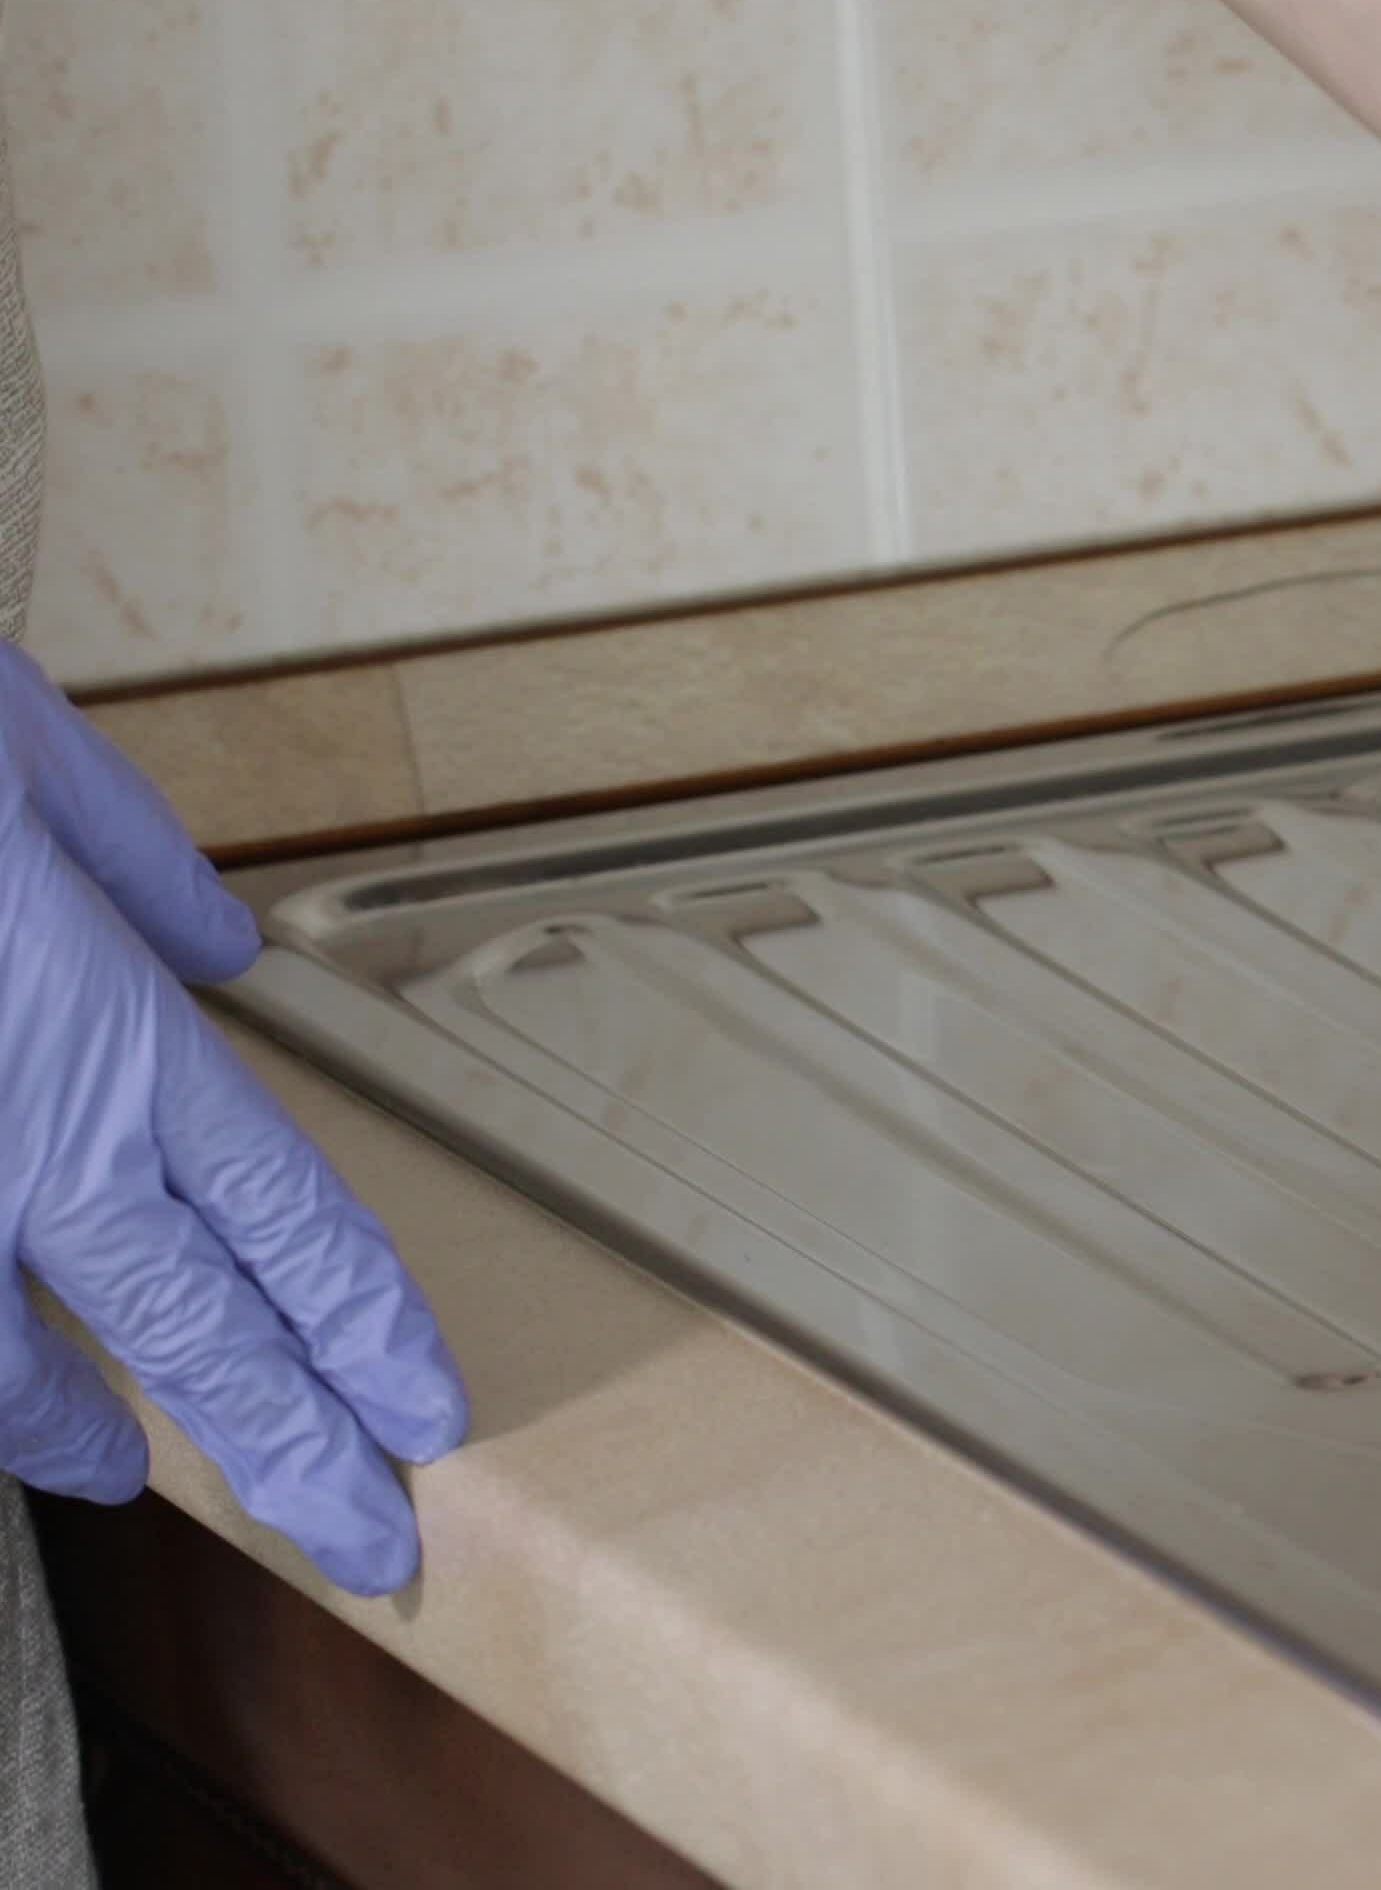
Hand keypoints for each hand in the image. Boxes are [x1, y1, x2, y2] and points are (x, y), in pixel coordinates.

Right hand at [0, 645, 465, 1592]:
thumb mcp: (25, 753)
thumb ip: (136, 862)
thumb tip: (218, 942)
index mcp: (119, 1033)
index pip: (289, 1218)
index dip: (367, 1327)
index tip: (425, 1407)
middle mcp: (35, 1136)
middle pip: (198, 1327)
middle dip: (292, 1446)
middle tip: (369, 1542)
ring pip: (16, 1353)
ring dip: (76, 1425)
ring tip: (134, 1480)